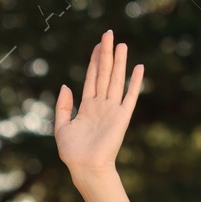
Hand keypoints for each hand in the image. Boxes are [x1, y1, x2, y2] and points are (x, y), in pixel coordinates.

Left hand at [53, 30, 143, 181]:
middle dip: (106, 54)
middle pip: (104, 74)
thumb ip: (63, 106)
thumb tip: (65, 86)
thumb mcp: (61, 126)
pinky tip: (139, 68)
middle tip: (108, 34)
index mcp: (87, 106)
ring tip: (122, 44)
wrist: (85, 167)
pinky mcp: (121, 117)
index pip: (92, 78)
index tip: (98, 45)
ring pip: (116, 80)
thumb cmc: (73, 152)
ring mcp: (112, 109)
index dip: (94, 61)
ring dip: (120, 62)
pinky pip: (130, 96)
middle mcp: (101, 104)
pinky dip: (135, 82)